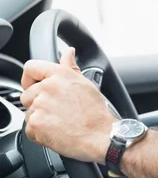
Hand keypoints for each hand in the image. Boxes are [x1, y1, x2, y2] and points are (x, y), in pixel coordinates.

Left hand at [20, 48, 115, 163]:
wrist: (100, 135)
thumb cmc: (96, 112)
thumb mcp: (85, 83)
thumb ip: (70, 66)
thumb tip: (68, 52)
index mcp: (60, 74)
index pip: (31, 67)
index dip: (31, 78)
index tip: (35, 85)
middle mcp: (47, 87)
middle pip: (27, 94)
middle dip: (38, 103)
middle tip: (57, 110)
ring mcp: (40, 106)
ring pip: (29, 112)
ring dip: (40, 118)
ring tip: (60, 121)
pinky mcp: (35, 124)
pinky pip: (29, 129)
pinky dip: (40, 133)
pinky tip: (56, 131)